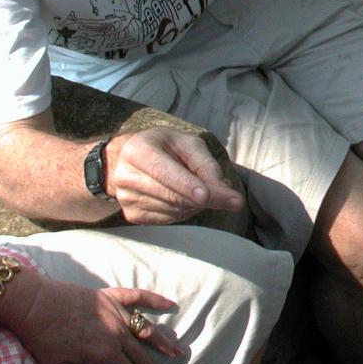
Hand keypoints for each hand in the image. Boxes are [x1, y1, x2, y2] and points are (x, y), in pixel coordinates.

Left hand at [7, 271, 183, 363]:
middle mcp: (117, 333)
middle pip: (141, 356)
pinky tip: (170, 303)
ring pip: (146, 330)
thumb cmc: (44, 339)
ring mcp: (117, 312)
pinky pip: (139, 296)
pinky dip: (155, 299)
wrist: (35, 304)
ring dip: (163, 342)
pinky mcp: (112, 296)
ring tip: (176, 352)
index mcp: (104, 353)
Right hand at [108, 127, 245, 224]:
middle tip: (236, 202)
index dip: (186, 185)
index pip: (164, 172)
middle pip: (172, 195)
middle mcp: (126, 176)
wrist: (130, 159)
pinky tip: (187, 199)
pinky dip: (186, 212)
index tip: (207, 196)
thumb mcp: (187, 144)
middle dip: (207, 199)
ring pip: (173, 210)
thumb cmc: (166, 147)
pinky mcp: (132, 215)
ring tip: (202, 190)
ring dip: (197, 204)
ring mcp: (126, 199)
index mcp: (138, 150)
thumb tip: (224, 190)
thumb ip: (206, 164)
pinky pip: (168, 219)